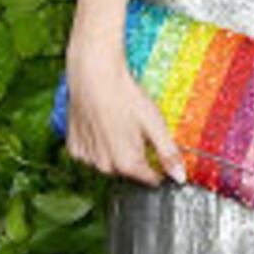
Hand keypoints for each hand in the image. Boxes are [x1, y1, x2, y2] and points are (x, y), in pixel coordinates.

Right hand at [63, 33, 185, 185]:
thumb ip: (168, 153)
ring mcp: (87, 158)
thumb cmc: (124, 95)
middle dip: (136, 155)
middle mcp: (105, 165)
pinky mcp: (74, 148)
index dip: (158, 166)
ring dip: (116, 151)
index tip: (157, 149)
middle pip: (129, 170)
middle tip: (137, 129)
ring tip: (118, 124)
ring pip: (109, 163)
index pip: (149, 178)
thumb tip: (180, 176)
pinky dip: (98, 144)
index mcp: (127, 163)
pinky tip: (102, 125)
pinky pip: (91, 154)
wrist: (93, 75)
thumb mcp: (154, 123)